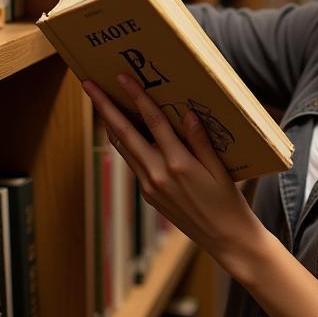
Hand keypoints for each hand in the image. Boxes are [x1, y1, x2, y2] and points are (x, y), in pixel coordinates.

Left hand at [83, 74, 267, 275]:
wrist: (224, 238)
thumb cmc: (228, 201)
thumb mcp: (219, 167)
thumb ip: (201, 140)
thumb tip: (187, 113)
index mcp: (178, 164)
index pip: (153, 122)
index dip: (137, 97)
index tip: (123, 78)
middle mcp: (158, 174)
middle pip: (125, 133)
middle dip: (106, 107)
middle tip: (89, 86)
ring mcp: (150, 187)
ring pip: (123, 149)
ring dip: (109, 124)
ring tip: (98, 104)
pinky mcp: (149, 195)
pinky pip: (132, 163)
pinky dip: (123, 144)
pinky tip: (120, 131)